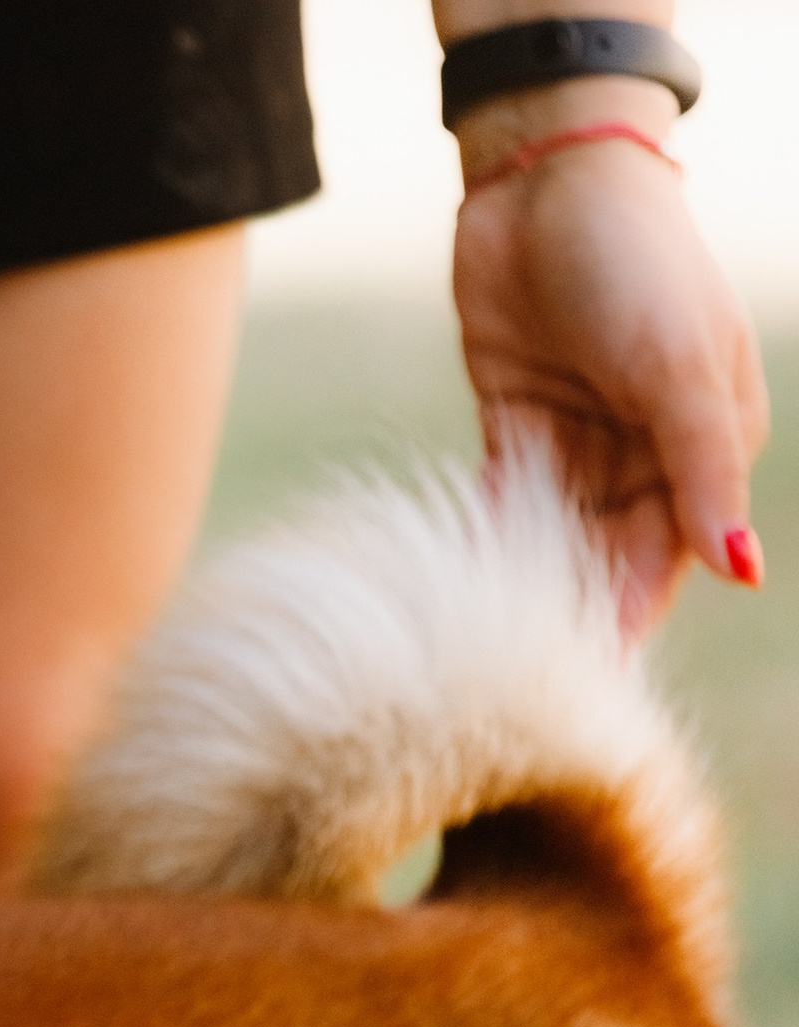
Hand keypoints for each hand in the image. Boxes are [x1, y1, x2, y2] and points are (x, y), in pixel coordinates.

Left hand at [452, 80, 769, 635]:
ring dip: (525, 574)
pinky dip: (486, 531)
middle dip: (572, 603)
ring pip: (554, 527)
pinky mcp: (515, 414)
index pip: (671, 549)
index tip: (586, 673)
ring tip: (479, 640)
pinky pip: (503, 493)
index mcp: (706, 440)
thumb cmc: (638, 266)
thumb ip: (702, 476)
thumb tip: (740, 573)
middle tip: (515, 672)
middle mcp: (646, 446)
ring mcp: (580, 431)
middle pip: (608, 548)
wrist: (550, 182)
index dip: (631, 608)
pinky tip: (457, 580)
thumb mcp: (680, 374)